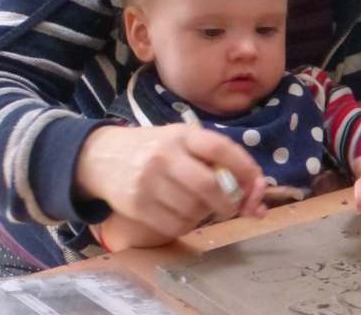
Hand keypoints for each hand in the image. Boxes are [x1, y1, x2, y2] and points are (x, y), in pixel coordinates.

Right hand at [75, 124, 266, 239]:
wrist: (104, 158)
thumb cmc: (156, 149)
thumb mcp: (183, 141)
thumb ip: (217, 160)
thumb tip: (257, 192)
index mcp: (182, 135)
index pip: (221, 148)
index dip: (245, 168)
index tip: (257, 183)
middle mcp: (165, 156)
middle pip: (210, 185)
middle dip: (230, 202)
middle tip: (233, 207)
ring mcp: (149, 181)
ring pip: (194, 209)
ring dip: (207, 213)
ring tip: (201, 205)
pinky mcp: (137, 205)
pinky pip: (176, 225)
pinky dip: (188, 224)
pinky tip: (182, 212)